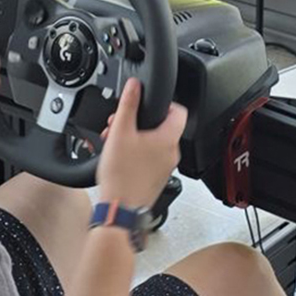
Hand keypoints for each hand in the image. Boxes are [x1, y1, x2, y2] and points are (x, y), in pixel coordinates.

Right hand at [94, 79, 184, 210]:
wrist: (119, 209)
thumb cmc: (122, 176)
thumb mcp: (120, 132)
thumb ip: (128, 105)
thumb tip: (134, 86)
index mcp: (169, 139)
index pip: (179, 110)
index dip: (164, 102)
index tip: (148, 102)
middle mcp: (172, 153)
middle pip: (161, 126)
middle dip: (139, 121)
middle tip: (121, 124)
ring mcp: (165, 167)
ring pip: (153, 143)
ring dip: (134, 137)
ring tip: (115, 141)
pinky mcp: (156, 178)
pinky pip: (149, 158)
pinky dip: (136, 153)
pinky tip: (119, 156)